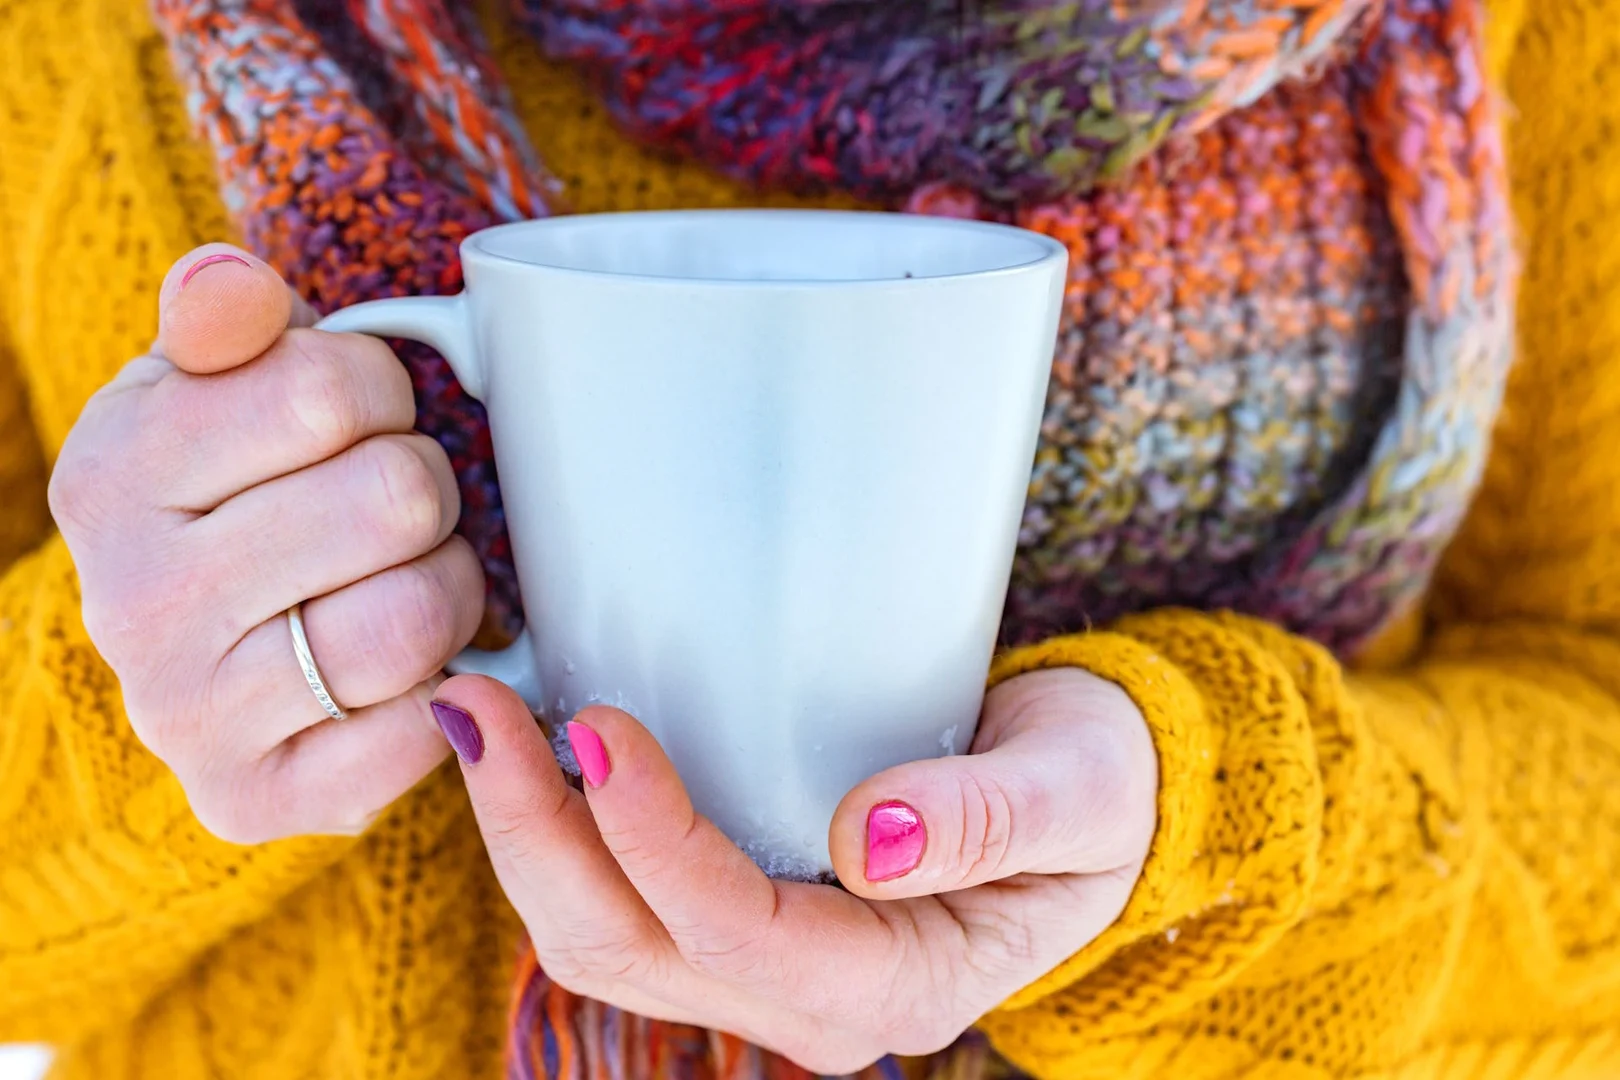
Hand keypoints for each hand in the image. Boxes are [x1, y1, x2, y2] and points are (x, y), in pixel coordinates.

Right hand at [50, 244, 481, 842]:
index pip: (334, 389)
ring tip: (403, 578)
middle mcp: (135, 605)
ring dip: (448, 587)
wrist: (198, 645)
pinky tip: (403, 665)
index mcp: (114, 475)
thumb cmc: (229, 489)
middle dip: (423, 491)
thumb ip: (225, 315)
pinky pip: (422, 727)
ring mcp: (190, 717)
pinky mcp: (257, 801)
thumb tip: (233, 286)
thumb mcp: (208, 381)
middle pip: (396, 500)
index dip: (382, 395)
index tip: (356, 422)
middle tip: (388, 510)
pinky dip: (446, 687)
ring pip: (419, 616)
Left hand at [432, 666, 1155, 1073]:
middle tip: (478, 707)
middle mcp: (811, 1004)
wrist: (1092, 801)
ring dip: (523, 835)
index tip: (601, 725)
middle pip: (629, 947)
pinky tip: (528, 750)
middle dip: (537, 833)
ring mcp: (763, 975)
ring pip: (599, 940)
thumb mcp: (1080, 789)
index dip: (654, 837)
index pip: (739, 929)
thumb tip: (867, 835)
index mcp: (896, 984)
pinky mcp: (735, 928)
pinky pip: (616, 906)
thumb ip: (989, 815)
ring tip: (475, 716)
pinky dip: (555, 834)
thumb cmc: (1096, 785)